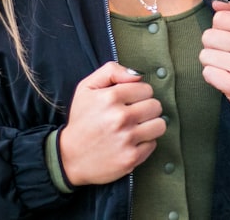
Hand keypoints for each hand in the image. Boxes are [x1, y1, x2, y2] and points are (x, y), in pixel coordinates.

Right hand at [59, 62, 164, 185]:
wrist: (69, 157)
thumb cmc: (82, 120)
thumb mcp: (87, 87)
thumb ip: (112, 71)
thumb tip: (138, 74)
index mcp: (111, 97)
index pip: (147, 89)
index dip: (139, 94)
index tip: (128, 102)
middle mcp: (120, 118)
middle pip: (156, 106)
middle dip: (146, 109)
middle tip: (133, 115)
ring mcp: (126, 139)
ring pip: (160, 125)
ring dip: (150, 126)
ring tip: (135, 128)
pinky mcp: (131, 158)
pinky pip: (153, 144)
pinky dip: (144, 143)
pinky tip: (130, 143)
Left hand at [200, 0, 229, 130]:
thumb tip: (215, 3)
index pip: (220, 17)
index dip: (220, 29)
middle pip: (208, 35)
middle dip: (214, 47)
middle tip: (229, 57)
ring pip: (204, 55)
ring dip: (212, 63)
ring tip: (228, 69)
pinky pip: (207, 73)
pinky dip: (213, 78)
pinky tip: (227, 80)